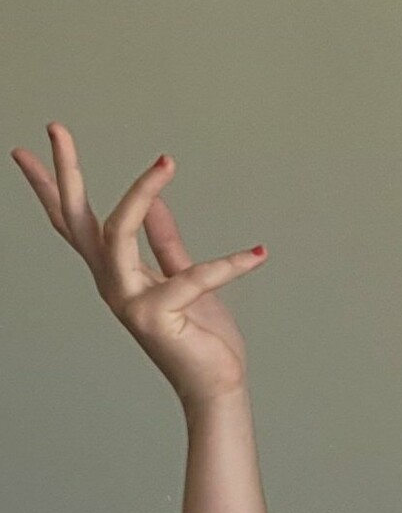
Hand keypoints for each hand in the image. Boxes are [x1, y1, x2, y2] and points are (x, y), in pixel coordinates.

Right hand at [11, 123, 267, 407]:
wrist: (215, 386)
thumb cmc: (199, 336)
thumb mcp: (183, 278)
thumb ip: (165, 242)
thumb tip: (154, 201)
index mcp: (116, 273)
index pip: (76, 223)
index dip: (53, 184)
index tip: (30, 147)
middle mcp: (113, 284)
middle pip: (78, 219)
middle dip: (65, 172)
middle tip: (55, 126)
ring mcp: (129, 301)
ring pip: (119, 231)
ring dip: (140, 192)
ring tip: (166, 162)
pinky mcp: (157, 316)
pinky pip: (192, 277)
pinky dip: (230, 265)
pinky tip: (259, 255)